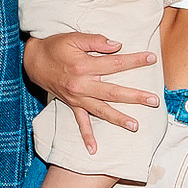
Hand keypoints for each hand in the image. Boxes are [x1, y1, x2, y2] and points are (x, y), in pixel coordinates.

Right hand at [23, 32, 158, 154]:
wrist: (34, 60)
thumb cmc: (56, 46)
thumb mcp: (73, 37)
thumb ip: (95, 41)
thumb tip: (117, 46)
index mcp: (84, 66)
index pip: (115, 63)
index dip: (134, 60)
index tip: (152, 58)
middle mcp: (81, 85)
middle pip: (113, 92)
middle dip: (134, 96)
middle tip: (154, 100)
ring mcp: (77, 98)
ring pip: (101, 110)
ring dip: (118, 119)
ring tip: (135, 126)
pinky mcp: (71, 104)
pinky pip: (80, 122)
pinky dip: (86, 136)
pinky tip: (94, 150)